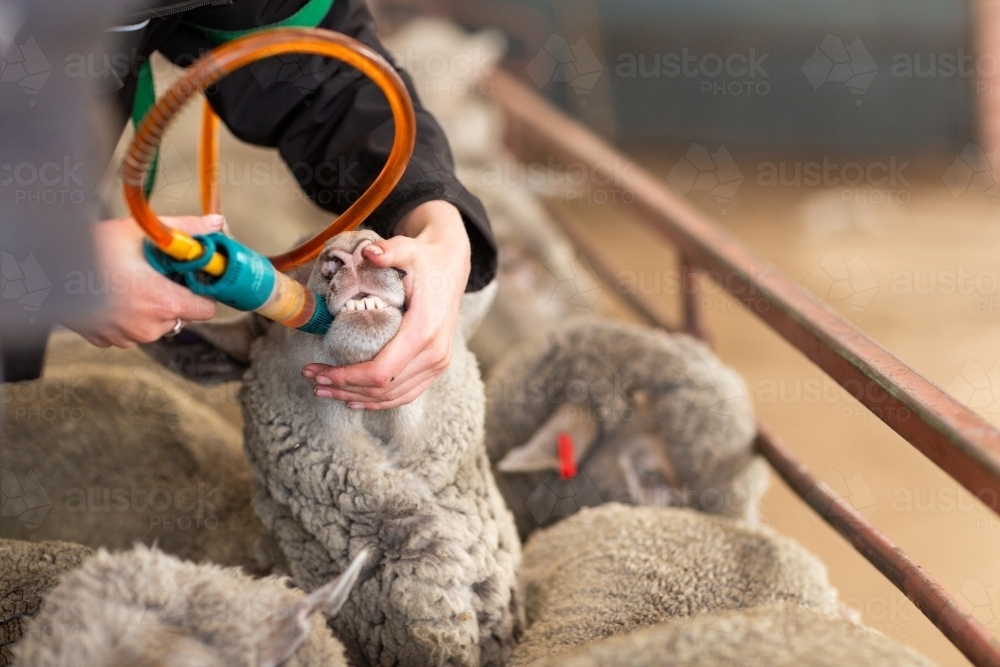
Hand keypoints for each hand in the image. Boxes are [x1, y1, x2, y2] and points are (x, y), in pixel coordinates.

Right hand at [67, 214, 224, 347]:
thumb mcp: (143, 232)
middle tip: (159, 274)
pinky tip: (115, 295)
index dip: (204, 292)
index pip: (207, 310)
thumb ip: (186, 229)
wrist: (48, 266)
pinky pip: (129, 332)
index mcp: (164, 303)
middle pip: (181, 316)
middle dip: (175, 296)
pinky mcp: (107, 340)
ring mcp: (126, 337)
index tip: (194, 278)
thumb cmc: (93, 249)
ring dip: (152, 308)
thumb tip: (216, 224)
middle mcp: (148, 326)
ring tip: (132, 282)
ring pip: (155, 325)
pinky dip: (128, 317)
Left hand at [302, 200, 470, 408]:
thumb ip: (388, 251)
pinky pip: (405, 394)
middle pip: (382, 387)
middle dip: (343, 387)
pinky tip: (353, 398)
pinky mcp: (436, 366)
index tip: (316, 371)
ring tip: (324, 390)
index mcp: (424, 331)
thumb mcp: (407, 248)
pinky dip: (378, 401)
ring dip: (356, 397)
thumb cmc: (425, 259)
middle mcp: (434, 354)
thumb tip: (368, 253)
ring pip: (392, 396)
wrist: (452, 266)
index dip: (345, 377)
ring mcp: (438, 363)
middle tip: (311, 380)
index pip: (380, 371)